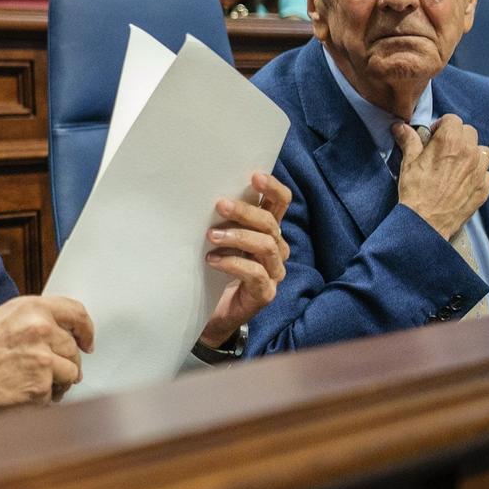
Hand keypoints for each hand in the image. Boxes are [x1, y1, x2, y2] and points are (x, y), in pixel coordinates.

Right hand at [0, 295, 91, 422]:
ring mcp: (43, 360)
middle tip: (48, 372)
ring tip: (29, 385)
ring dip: (56, 383)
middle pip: (74, 349)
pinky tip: (19, 395)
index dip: (85, 329)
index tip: (86, 341)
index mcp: (30, 309)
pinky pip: (54, 396)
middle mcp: (41, 330)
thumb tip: (56, 335)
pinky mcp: (40, 388)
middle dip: (66, 363)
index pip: (76, 313)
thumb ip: (30, 323)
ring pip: (70, 374)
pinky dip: (42, 400)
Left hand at [199, 171, 290, 346]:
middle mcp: (276, 249)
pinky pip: (256, 273)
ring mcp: (273, 272)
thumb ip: (222, 219)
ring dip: (238, 237)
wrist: (211, 312)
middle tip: (219, 205)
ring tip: (211, 236)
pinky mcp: (265, 293)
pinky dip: (233, 263)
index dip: (272, 188)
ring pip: (266, 246)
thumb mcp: (218, 237)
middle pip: (270, 223)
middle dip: (245, 212)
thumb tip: (209, 193)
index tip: (254, 176)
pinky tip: (213, 260)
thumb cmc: (214, 267)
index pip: (280, 203)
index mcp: (267, 230)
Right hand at [393, 115, 488, 238]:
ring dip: (472, 152)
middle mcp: (469, 153)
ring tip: (458, 163)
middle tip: (444, 149)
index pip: (453, 119)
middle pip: (470, 132)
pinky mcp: (484, 188)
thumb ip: (408, 140)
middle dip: (457, 136)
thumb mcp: (408, 162)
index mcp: (450, 142)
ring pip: (482, 150)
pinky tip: (465, 180)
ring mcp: (480, 171)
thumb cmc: (415, 190)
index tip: (433, 136)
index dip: (441, 125)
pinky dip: (478, 173)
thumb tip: (400, 126)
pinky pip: (487, 173)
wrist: (426, 222)